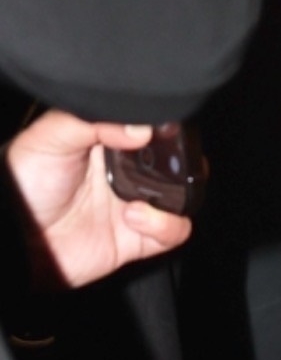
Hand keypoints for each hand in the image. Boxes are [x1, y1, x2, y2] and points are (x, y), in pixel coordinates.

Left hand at [8, 112, 190, 287]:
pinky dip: (165, 225)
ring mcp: (134, 204)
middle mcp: (126, 171)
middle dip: (184, 161)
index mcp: (109, 140)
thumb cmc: (23, 182)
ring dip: (179, 195)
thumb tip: (144, 127)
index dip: (167, 125)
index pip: (152, 126)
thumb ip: (94, 120)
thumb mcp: (51, 137)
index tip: (168, 127)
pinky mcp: (138, 238)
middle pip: (177, 160)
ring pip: (185, 195)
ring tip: (146, 197)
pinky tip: (135, 218)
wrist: (13, 239)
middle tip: (173, 163)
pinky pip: (174, 231)